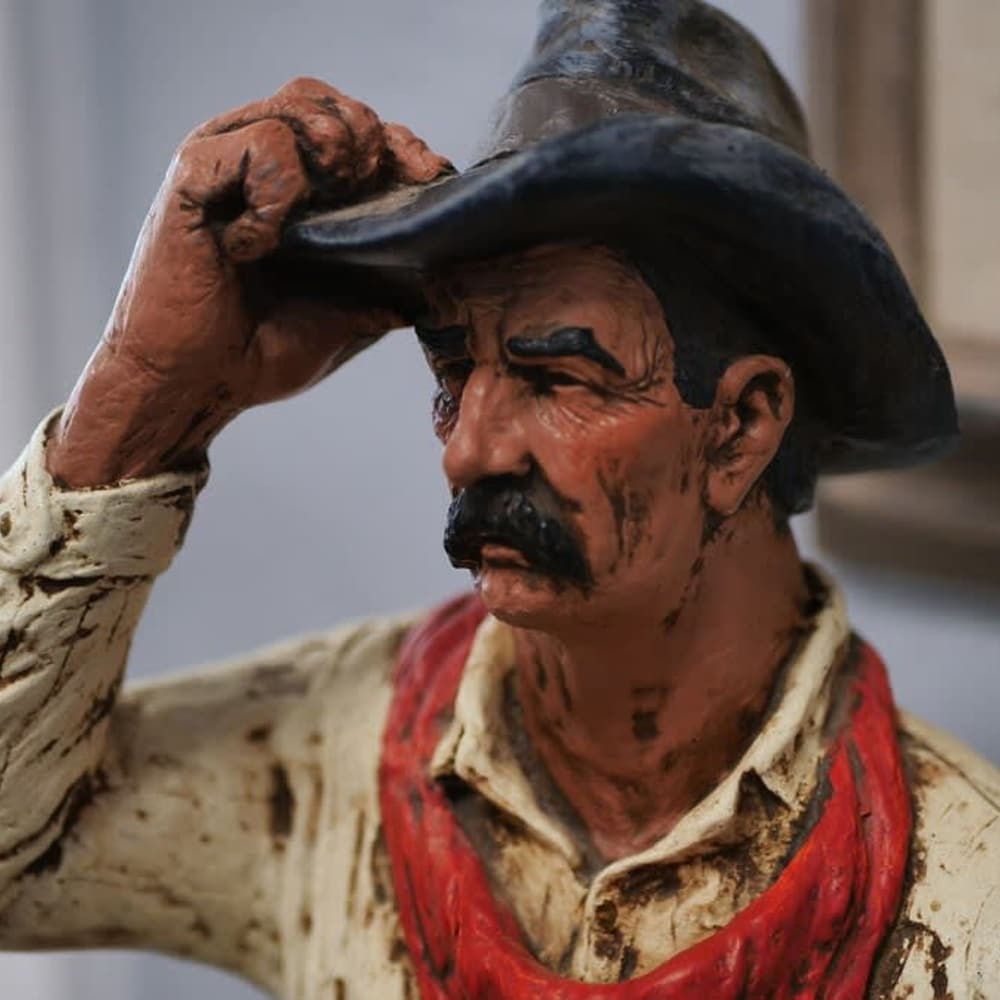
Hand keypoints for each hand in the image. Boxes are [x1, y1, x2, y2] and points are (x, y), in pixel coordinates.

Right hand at [47, 77, 450, 487]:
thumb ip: (385, 293)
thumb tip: (443, 282)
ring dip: (332, 151)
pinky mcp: (194, 173)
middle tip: (364, 192)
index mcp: (297, 192)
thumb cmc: (257, 356)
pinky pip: (262, 142)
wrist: (193, 385)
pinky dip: (279, 189)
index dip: (402, 145)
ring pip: (301, 101)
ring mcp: (225, 162)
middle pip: (332, 101)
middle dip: (371, 140)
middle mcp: (259, 164)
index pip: (359, 131)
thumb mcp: (344, 321)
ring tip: (313, 217)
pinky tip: (256, 244)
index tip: (432, 178)